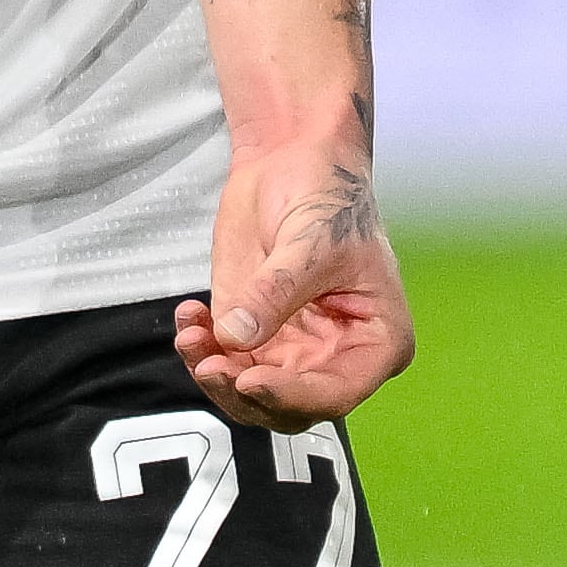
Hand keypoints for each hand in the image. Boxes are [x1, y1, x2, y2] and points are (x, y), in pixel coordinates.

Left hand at [177, 133, 412, 430]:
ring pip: (248, 394)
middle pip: (288, 406)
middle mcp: (336, 356)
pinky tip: (190, 315)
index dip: (292, 395)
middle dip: (243, 390)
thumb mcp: (311, 241)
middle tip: (211, 364)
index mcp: (377, 340)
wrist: (292, 160)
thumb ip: (276, 292)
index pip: (336, 392)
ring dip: (213, 371)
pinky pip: (223, 363)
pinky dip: (199, 348)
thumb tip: (236, 337)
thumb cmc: (327, 193)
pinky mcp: (254, 336)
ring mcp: (292, 350)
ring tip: (192, 332)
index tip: (250, 381)